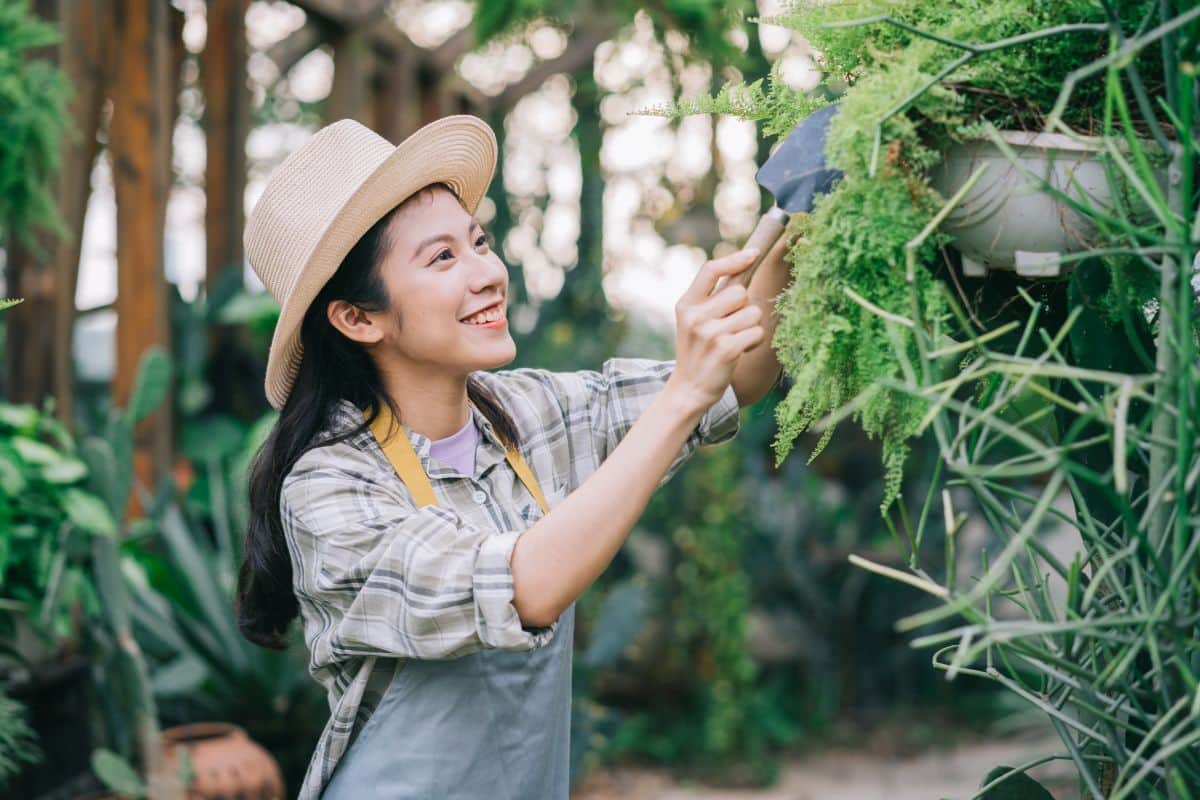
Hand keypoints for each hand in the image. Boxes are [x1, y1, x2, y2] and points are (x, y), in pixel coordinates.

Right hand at [667, 248, 765, 413]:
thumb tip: (744, 265)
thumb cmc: (698, 351)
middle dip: (744, 307)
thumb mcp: (694, 320)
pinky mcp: (726, 349)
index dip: (734, 260)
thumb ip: (712, 297)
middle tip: (732, 326)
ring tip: (735, 340)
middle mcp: (695, 316)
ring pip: (752, 313)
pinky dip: (754, 342)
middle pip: (740, 292)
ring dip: (751, 327)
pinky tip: (740, 352)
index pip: (710, 270)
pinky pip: (757, 332)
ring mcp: (710, 333)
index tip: (753, 254)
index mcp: (686, 304)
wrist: (689, 389)